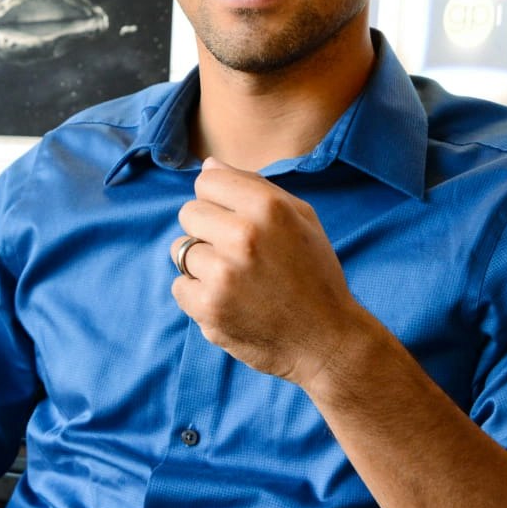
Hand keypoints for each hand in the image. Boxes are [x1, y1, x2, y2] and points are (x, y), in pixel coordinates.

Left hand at [169, 158, 370, 386]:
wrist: (327, 341)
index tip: (234, 218)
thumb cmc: (315, 275)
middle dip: (207, 229)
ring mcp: (222, 275)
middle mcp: (243, 236)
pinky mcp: (208, 308)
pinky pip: (179, 286)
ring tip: (237, 279)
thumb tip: (208, 166)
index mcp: (268, 208)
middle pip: (189, 213)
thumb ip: (254, 186)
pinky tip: (230, 301)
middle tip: (238, 253)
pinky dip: (198, 295)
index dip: (219, 199)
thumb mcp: (302, 219)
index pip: (206, 180)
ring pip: (181, 250)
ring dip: (202, 264)